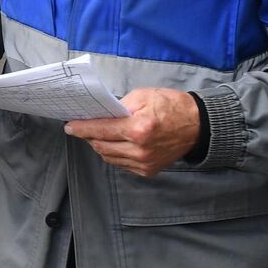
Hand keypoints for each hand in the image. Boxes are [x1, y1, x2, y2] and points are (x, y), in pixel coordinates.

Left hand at [64, 87, 201, 175]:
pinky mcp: (147, 171)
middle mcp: (140, 150)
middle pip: (101, 146)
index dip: (82, 128)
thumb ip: (119, 106)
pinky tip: (115, 143)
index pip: (101, 130)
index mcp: (138, 129)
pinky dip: (114, 154)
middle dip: (89, 137)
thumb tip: (100, 115)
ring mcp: (144, 163)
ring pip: (109, 157)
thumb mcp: (143, 96)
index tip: (70, 126)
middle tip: (82, 128)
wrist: (197, 126)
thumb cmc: (172, 106)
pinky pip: (121, 164)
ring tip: (98, 134)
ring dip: (100, 146)